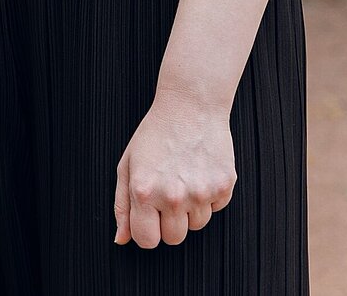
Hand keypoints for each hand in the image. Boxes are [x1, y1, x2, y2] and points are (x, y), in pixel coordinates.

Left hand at [112, 90, 234, 249]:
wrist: (190, 106)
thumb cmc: (156, 133)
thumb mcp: (127, 165)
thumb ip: (122, 206)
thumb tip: (121, 239)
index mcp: (144, 192)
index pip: (147, 241)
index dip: (148, 231)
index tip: (150, 217)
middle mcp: (173, 196)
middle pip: (174, 239)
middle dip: (169, 222)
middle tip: (168, 193)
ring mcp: (201, 192)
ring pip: (197, 225)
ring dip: (191, 209)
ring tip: (184, 177)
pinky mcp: (224, 186)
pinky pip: (216, 208)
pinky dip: (210, 196)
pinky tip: (200, 171)